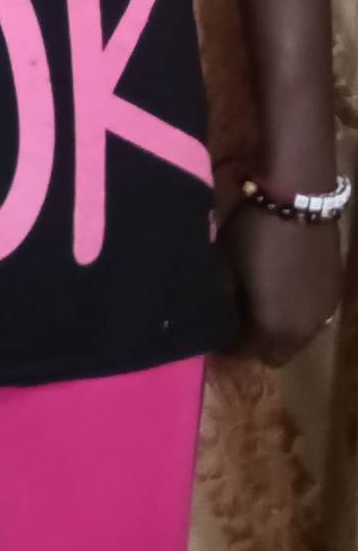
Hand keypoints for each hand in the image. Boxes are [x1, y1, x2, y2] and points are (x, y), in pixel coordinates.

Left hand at [220, 204, 342, 364]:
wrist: (299, 196)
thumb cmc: (254, 230)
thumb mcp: (227, 265)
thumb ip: (227, 299)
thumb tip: (223, 313)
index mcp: (272, 328)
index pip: (244, 352)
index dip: (227, 346)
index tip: (215, 335)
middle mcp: (302, 331)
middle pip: (275, 353)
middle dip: (256, 344)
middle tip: (238, 323)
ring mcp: (324, 312)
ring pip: (298, 338)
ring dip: (280, 330)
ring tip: (261, 306)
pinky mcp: (335, 291)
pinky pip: (313, 317)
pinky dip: (297, 312)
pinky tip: (285, 290)